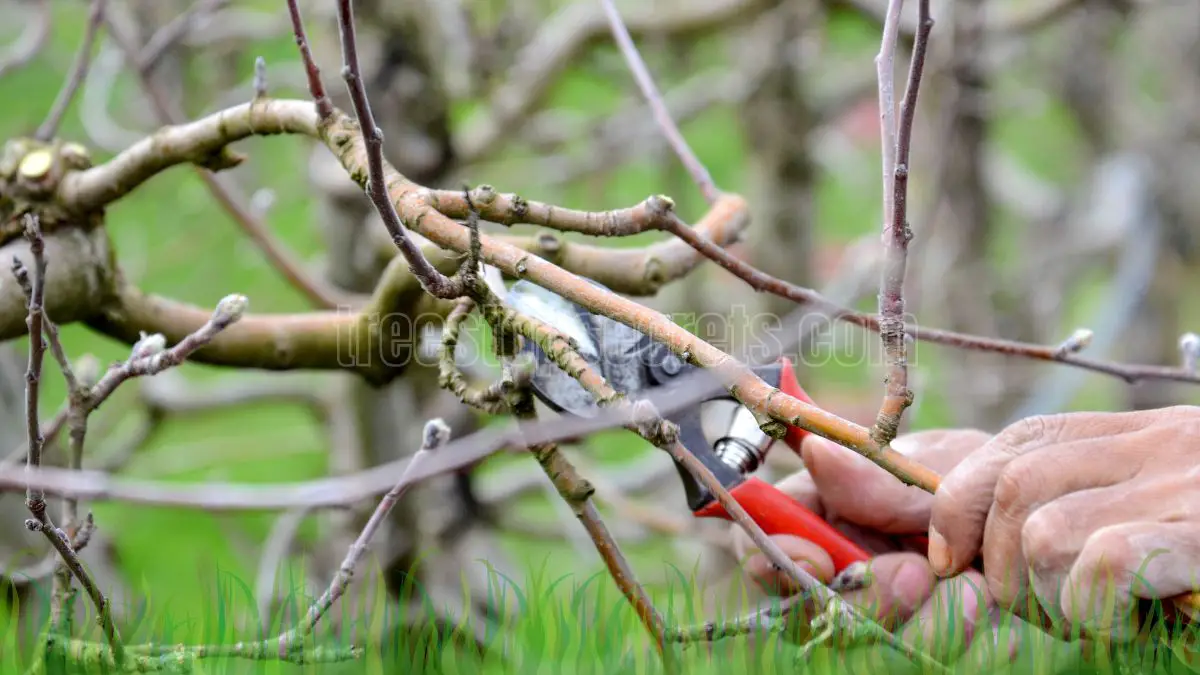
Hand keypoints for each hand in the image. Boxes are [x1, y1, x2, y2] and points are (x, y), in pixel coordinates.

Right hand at [731, 428, 1010, 662]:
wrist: (1040, 512)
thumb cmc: (975, 473)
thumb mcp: (935, 464)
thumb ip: (878, 476)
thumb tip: (818, 452)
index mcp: (820, 511)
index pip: (763, 541)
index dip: (778, 559)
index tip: (821, 561)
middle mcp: (838, 567)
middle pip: (808, 608)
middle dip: (864, 597)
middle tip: (918, 573)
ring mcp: (879, 609)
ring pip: (866, 642)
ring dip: (919, 626)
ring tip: (974, 593)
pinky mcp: (920, 638)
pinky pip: (923, 658)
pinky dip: (961, 644)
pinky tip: (999, 629)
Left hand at [928, 406, 1199, 639]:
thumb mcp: (1152, 517)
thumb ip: (1075, 505)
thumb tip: (960, 538)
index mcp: (1143, 435)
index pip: (1021, 440)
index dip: (964, 500)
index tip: (950, 558)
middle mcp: (1161, 445)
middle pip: (1015, 485)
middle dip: (1002, 565)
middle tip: (1051, 609)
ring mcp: (1184, 487)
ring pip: (1045, 532)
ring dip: (1053, 598)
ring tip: (1104, 619)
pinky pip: (1105, 564)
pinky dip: (1097, 610)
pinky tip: (1133, 624)